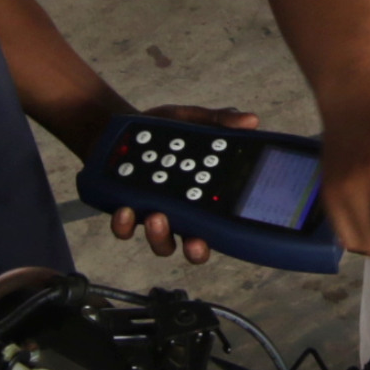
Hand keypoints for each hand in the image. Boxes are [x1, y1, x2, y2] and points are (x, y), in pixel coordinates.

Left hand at [99, 103, 259, 262]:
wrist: (118, 128)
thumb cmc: (160, 131)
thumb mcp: (191, 121)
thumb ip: (218, 122)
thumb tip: (251, 120)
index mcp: (202, 197)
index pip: (220, 224)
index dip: (227, 236)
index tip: (233, 232)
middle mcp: (180, 213)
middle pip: (193, 246)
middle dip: (196, 249)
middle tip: (194, 242)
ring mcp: (152, 215)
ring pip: (161, 242)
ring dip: (159, 236)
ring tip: (157, 216)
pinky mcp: (124, 212)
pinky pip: (124, 229)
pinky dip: (124, 225)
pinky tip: (125, 209)